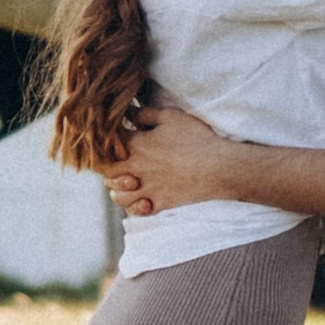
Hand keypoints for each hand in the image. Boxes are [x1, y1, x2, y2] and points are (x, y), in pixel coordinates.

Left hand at [112, 106, 255, 214]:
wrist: (218, 167)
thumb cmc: (195, 139)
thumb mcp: (170, 117)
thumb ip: (145, 114)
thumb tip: (129, 114)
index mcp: (135, 145)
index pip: (107, 143)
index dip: (106, 139)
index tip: (114, 135)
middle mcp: (135, 169)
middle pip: (106, 171)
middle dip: (108, 165)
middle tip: (118, 159)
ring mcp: (146, 189)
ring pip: (117, 194)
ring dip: (118, 188)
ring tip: (128, 181)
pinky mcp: (159, 203)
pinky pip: (137, 211)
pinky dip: (135, 206)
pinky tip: (142, 198)